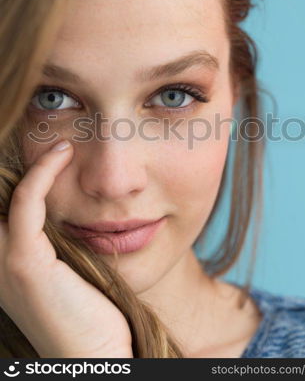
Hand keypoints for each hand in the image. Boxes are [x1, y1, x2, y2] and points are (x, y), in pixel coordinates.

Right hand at [0, 140, 132, 357]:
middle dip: (13, 176)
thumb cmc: (89, 315)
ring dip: (33, 167)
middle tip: (51, 146)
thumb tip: (75, 211)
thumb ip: (62, 243)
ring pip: (5, 196)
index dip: (24, 180)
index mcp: (5, 263)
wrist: (97, 357)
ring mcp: (3, 262)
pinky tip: (62, 153)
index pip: (5, 210)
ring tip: (58, 146)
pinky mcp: (24, 262)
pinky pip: (27, 203)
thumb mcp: (71, 272)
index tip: (54, 154)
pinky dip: (43, 173)